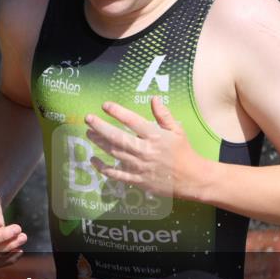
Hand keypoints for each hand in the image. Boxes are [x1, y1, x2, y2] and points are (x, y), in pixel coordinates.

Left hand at [84, 96, 204, 199]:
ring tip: (89, 133)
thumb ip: (163, 115)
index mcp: (155, 136)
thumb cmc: (183, 151)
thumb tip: (153, 98)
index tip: (105, 105)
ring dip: (99, 143)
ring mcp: (140, 166)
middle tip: (88, 119)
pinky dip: (103, 168)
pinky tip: (93, 160)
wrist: (191, 178)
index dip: (118, 112)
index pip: (133, 121)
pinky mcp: (137, 180)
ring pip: (115, 153)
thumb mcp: (177, 130)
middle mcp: (146, 150)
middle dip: (101, 127)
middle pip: (118, 137)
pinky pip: (116, 174)